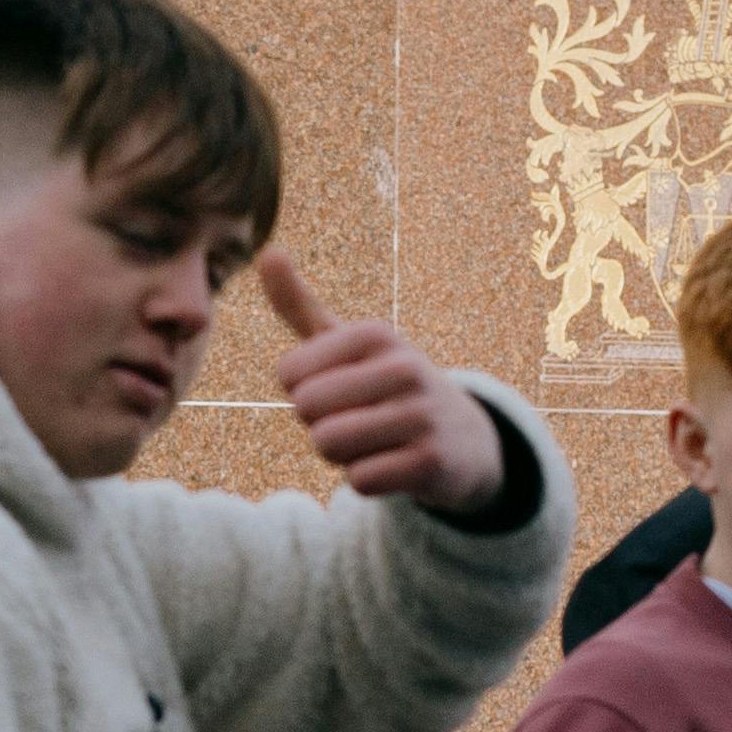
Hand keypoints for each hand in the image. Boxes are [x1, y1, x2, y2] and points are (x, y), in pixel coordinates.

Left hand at [257, 260, 500, 508]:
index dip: (301, 391)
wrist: (465, 439)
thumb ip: (299, 304)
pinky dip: (366, 479)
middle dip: (318, 424)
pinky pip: (359, 480)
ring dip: (339, 454)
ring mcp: (420, 414)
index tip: (337, 389)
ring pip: (328, 446)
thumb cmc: (386, 385)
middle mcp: (403, 367)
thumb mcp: (349, 343)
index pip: (289, 373)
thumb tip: (267, 251)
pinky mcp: (430, 462)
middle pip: (306, 410)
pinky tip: (393, 463)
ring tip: (372, 441)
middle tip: (355, 418)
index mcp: (375, 334)